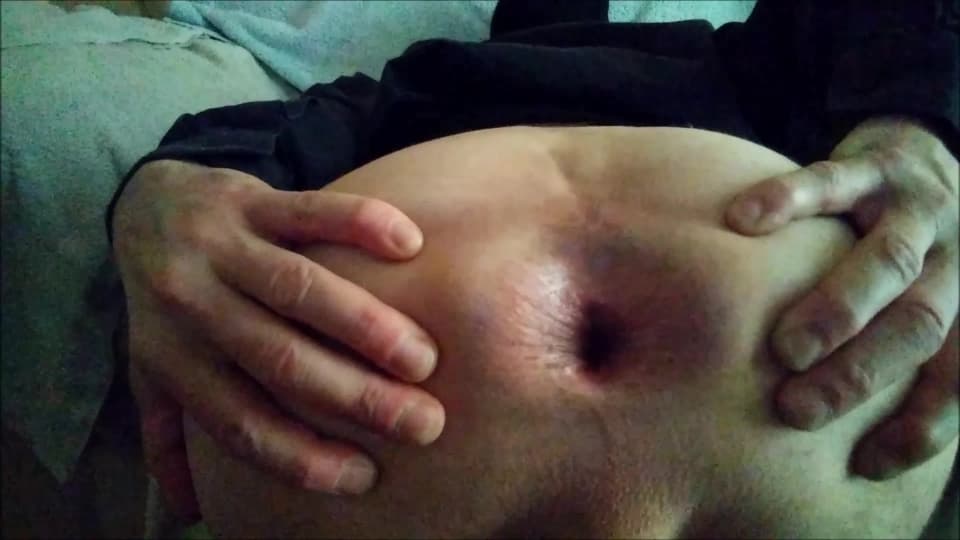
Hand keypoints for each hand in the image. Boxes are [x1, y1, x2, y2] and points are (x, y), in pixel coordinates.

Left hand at [113, 160, 444, 518]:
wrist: (144, 208)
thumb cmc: (166, 304)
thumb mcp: (153, 371)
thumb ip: (169, 435)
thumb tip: (193, 512)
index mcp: (173, 359)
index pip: (239, 422)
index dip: (301, 456)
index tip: (364, 476)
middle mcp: (192, 304)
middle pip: (280, 360)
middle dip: (356, 397)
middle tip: (422, 422)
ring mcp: (221, 247)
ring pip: (298, 289)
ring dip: (366, 325)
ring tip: (424, 358)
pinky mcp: (250, 198)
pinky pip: (309, 208)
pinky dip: (359, 223)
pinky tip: (408, 243)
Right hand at [724, 116, 958, 478]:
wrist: (926, 149)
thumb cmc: (913, 250)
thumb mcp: (928, 300)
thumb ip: (899, 352)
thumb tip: (854, 448)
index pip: (956, 376)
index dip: (919, 428)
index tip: (862, 464)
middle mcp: (956, 257)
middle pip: (921, 323)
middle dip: (861, 373)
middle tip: (798, 409)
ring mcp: (918, 206)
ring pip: (889, 259)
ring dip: (838, 308)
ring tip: (787, 349)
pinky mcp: (876, 162)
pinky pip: (832, 179)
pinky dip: (788, 200)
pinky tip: (745, 222)